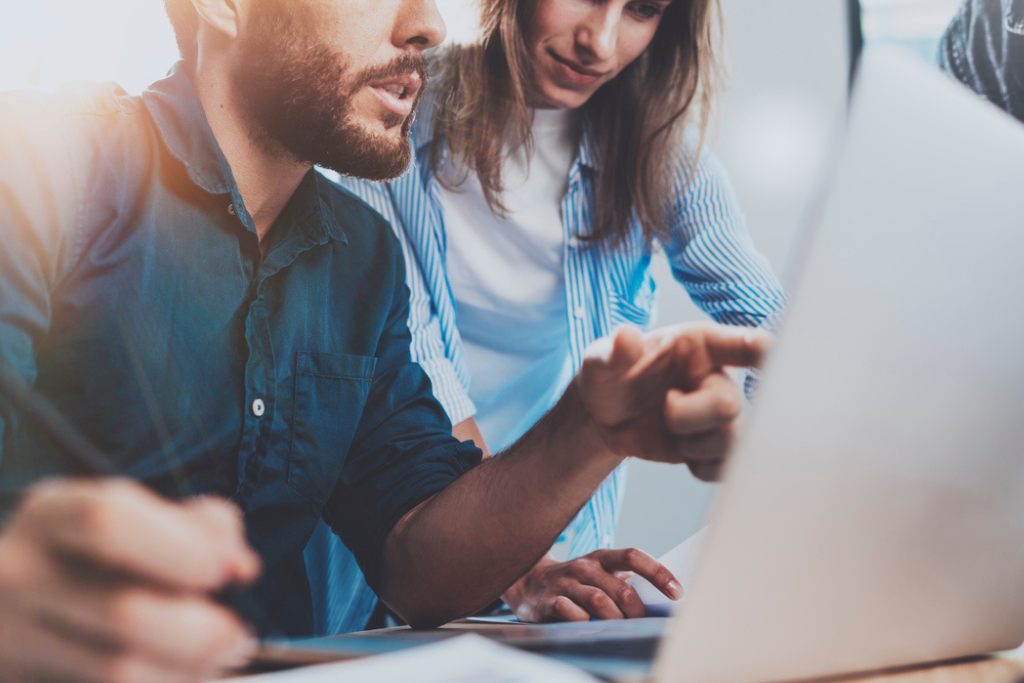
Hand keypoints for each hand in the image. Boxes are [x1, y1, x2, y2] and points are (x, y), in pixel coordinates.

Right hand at [0, 479, 261, 682]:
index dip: (179, 548)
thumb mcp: (140, 519)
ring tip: (216, 661)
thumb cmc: (98, 555)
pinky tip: (179, 674)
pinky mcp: (22, 681)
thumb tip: (241, 565)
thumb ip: (200, 526)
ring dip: (187, 669)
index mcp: (51, 515)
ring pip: (116, 670)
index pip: (108, 521)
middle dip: (200, 631)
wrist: (17, 606)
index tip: (224, 572)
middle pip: (122, 612)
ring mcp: (11, 638)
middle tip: (238, 636)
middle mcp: (19, 574)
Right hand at [502, 549, 680, 622]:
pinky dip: (584, 622)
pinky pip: (570, 612)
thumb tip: (662, 597)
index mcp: (601, 557)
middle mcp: (584, 567)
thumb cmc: (573, 580)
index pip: (633, 556)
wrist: (525, 580)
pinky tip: (587, 626)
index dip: (658, 573)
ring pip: (599, 602)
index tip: (677, 593)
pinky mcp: (547, 601)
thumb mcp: (597, 572)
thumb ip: (622, 581)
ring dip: (615, 620)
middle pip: (621, 589)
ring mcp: (565, 583)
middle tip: (643, 626)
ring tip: (620, 630)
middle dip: (637, 612)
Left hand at [574, 322, 770, 479]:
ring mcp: (719, 414)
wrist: (606, 417)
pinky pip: (726, 467)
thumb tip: (625, 336)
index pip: (741, 344)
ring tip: (669, 430)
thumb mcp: (600, 361)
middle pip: (730, 405)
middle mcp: (717, 378)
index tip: (769, 353)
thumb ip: (613, 352)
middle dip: (689, 416)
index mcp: (699, 346)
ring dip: (692, 444)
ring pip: (732, 440)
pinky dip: (701, 467)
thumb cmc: (609, 377)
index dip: (761, 350)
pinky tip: (681, 452)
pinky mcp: (716, 446)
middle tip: (666, 407)